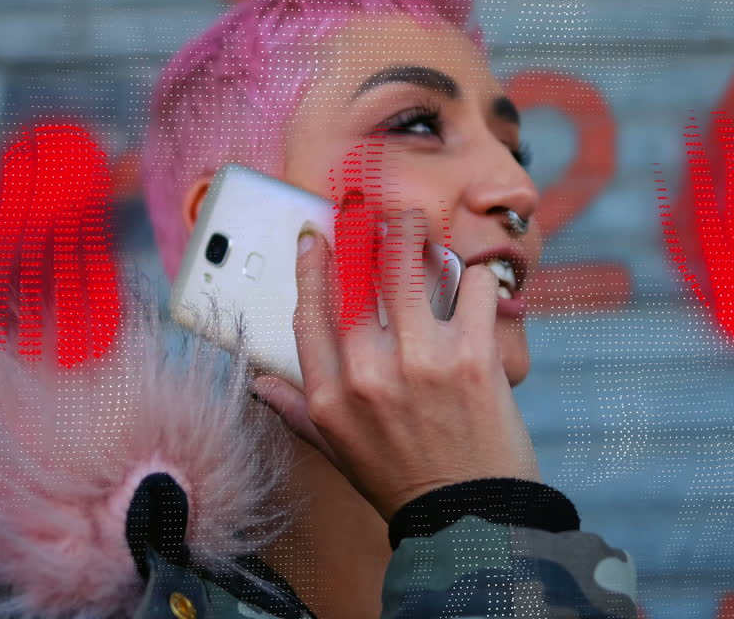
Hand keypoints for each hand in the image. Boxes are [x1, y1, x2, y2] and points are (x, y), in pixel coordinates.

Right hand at [251, 209, 540, 521]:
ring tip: (417, 224)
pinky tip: (473, 281)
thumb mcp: (338, 451)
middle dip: (363, 232)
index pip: (309, 312)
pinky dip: (476, 278)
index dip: (311, 267)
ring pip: (410, 267)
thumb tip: (257, 384)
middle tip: (371, 213)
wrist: (469, 520)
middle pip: (357, 276)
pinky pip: (474, 289)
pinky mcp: (474, 357)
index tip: (314, 238)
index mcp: (330, 396)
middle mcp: (369, 374)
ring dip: (413, 235)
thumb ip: (297, 410)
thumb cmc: (402, 483)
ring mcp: (423, 362)